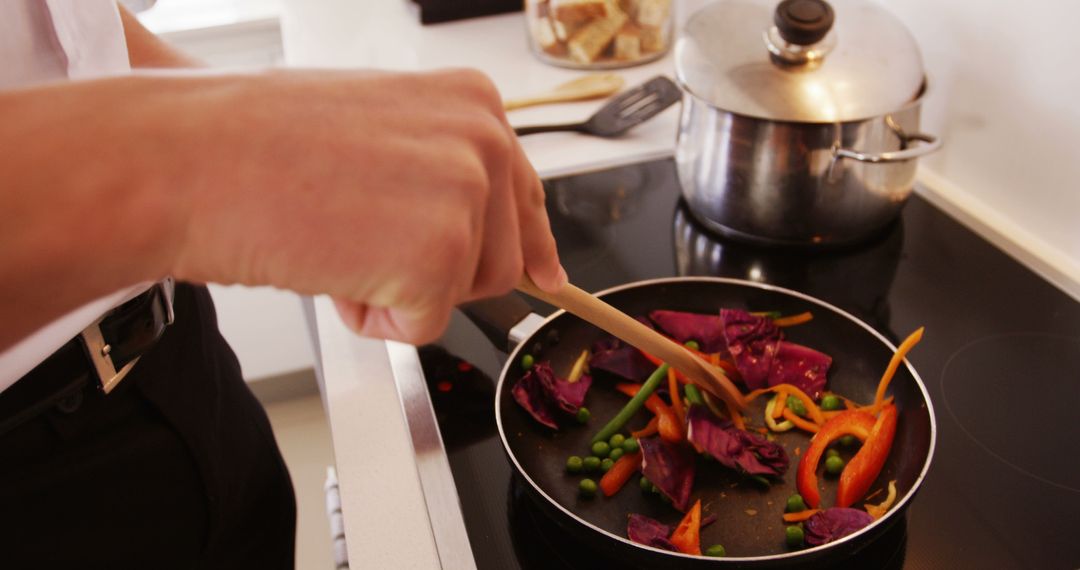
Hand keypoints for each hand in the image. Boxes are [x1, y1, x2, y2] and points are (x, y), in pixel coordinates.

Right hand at [170, 69, 565, 343]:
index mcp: (473, 102)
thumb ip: (443, 171)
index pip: (523, 192)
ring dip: (404, 291)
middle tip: (360, 235)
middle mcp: (485, 141)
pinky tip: (330, 267)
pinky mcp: (440, 257)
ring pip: (471, 293)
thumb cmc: (256, 142)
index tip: (548, 275)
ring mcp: (467, 197)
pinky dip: (373, 320)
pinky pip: (424, 327)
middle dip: (439, 271)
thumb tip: (500, 235)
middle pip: (505, 257)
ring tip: (340, 241)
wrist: (189, 158)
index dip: (528, 242)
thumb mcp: (379, 133)